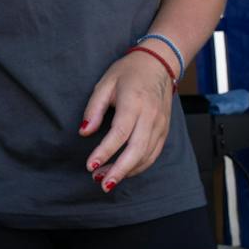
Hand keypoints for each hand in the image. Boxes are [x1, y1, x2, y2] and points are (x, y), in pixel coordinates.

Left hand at [79, 52, 174, 191]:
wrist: (159, 64)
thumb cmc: (129, 72)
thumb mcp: (105, 83)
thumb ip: (94, 108)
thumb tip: (84, 132)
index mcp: (134, 101)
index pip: (120, 132)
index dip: (105, 151)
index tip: (90, 165)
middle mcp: (150, 115)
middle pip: (137, 149)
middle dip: (119, 170)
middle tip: (102, 184)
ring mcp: (160, 125)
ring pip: (146, 155)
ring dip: (127, 171)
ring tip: (105, 180)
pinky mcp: (164, 131)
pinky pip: (153, 154)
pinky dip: (138, 166)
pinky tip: (123, 171)